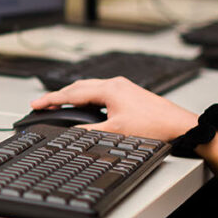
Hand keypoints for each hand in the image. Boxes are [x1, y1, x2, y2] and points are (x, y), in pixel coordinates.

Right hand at [30, 76, 197, 141]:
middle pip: (79, 87)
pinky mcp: (130, 94)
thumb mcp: (116, 132)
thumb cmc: (155, 127)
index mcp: (109, 89)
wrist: (181, 127)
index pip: (72, 93)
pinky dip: (86, 98)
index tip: (36, 104)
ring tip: (59, 104)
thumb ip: (89, 132)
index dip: (51, 99)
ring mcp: (123, 87)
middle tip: (42, 104)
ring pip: (90, 88)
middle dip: (59, 96)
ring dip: (73, 96)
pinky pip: (100, 92)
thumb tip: (70, 133)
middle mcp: (116, 84)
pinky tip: (85, 106)